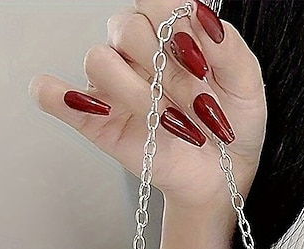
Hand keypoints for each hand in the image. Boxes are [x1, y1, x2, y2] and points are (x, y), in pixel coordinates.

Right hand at [28, 0, 266, 218]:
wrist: (225, 176)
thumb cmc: (232, 126)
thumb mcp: (248, 86)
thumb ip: (230, 49)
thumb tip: (202, 15)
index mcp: (170, 36)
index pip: (154, 3)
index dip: (174, 27)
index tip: (202, 65)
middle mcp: (137, 55)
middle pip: (125, 27)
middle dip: (165, 70)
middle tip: (194, 105)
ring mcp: (115, 88)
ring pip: (98, 60)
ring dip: (137, 92)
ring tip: (168, 122)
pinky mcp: (99, 123)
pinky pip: (57, 98)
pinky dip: (55, 95)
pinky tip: (76, 101)